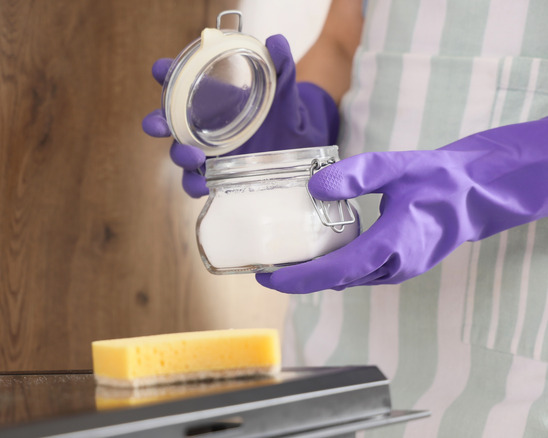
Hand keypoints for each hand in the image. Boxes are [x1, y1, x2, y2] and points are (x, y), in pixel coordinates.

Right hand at [142, 35, 339, 197]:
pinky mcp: (214, 174)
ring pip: (178, 153)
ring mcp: (205, 149)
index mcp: (210, 95)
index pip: (179, 79)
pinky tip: (204, 186)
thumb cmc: (281, 113)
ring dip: (179, 155)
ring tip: (194, 157)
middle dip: (156, 122)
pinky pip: (195, 182)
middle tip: (159, 124)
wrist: (296, 146)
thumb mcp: (284, 92)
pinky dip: (195, 185)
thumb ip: (281, 67)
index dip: (165, 73)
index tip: (160, 69)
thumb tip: (277, 41)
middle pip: (167, 121)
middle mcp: (200, 123)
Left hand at [256, 118, 547, 293]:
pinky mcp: (395, 269)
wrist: (473, 197)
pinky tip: (311, 255)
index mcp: (393, 245)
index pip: (335, 272)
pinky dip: (330, 270)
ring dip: (312, 276)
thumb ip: (357, 174)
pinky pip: (356, 275)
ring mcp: (396, 272)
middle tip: (260, 267)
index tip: (266, 276)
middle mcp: (393, 267)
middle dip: (295, 280)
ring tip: (278, 261)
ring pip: (344, 280)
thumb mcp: (396, 166)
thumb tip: (314, 185)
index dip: (297, 279)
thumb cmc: (437, 180)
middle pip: (333, 281)